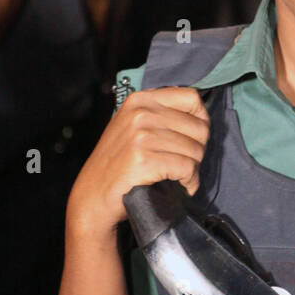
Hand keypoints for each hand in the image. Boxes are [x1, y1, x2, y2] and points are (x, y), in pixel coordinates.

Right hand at [67, 87, 209, 237]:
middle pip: (198, 127)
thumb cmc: (117, 164)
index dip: (201, 119)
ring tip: (181, 176)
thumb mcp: (133, 125)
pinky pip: (187, 168)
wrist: (93, 196)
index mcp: (140, 99)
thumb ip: (161, 114)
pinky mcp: (144, 159)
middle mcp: (140, 113)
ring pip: (195, 149)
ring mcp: (141, 135)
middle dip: (198, 149)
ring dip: (193, 168)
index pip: (191, 98)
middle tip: (186, 163)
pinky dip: (189, 181)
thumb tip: (199, 115)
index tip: (196, 137)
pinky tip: (182, 186)